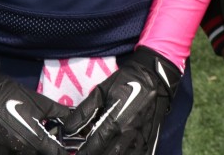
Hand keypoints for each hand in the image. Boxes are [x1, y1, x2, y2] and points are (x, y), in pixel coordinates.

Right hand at [0, 69, 70, 154]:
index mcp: (36, 141)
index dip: (63, 152)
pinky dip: (14, 152)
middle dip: (46, 151)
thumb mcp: (40, 103)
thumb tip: (74, 118)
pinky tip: (15, 144)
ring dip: (30, 151)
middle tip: (46, 142)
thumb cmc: (12, 97)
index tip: (64, 148)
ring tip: (29, 141)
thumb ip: (59, 113)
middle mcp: (22, 153)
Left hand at [64, 47, 181, 154]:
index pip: (95, 145)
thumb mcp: (101, 91)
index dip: (84, 153)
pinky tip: (120, 153)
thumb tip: (68, 129)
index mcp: (115, 121)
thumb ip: (84, 111)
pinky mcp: (150, 139)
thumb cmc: (126, 81)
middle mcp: (128, 133)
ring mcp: (141, 138)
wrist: (155, 77)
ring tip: (102, 153)